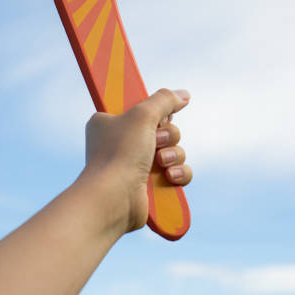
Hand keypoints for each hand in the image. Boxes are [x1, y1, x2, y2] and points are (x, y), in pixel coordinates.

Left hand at [83, 88, 192, 237]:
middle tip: (156, 142)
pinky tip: (169, 177)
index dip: (155, 112)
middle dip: (168, 136)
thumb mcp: (143, 115)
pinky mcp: (149, 185)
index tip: (157, 117)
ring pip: (173, 151)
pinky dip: (178, 174)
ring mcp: (135, 165)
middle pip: (163, 130)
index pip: (141, 108)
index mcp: (110, 122)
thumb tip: (183, 95)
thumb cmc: (120, 154)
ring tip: (161, 163)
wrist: (113, 199)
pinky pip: (177, 173)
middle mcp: (122, 143)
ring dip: (174, 155)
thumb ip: (164, 100)